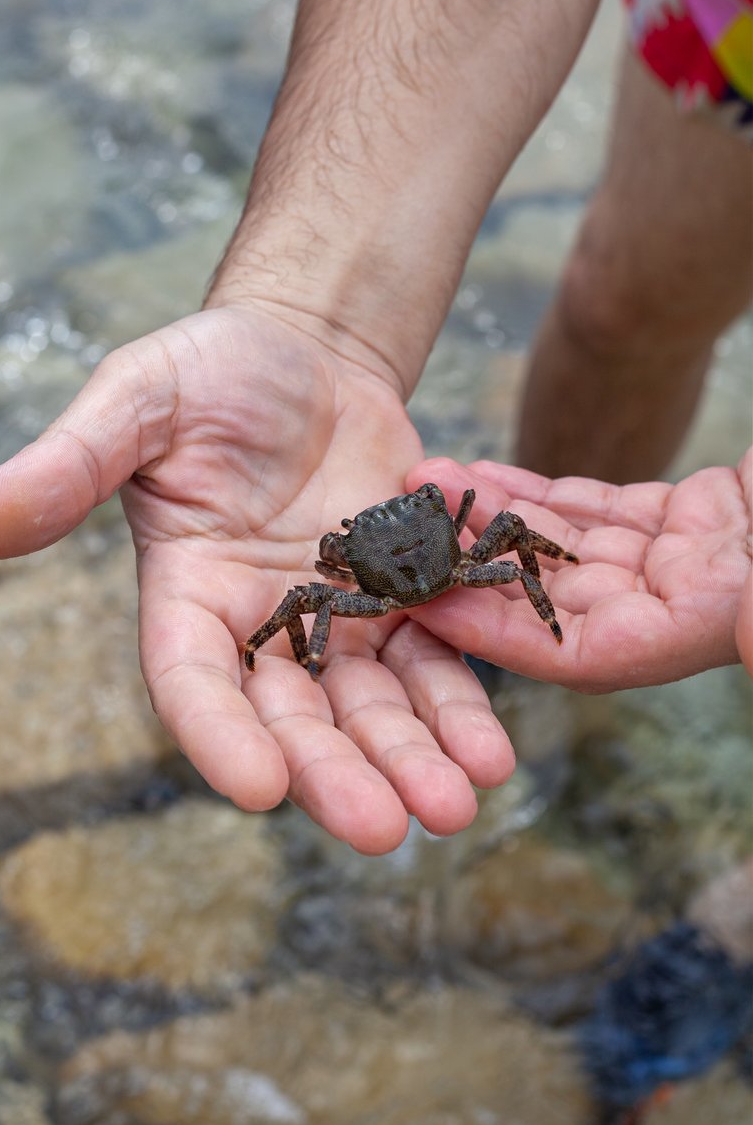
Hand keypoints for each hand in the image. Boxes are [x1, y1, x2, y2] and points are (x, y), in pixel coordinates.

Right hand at [0, 305, 515, 852]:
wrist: (305, 348)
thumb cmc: (207, 370)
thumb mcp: (134, 400)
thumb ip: (68, 463)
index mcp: (185, 591)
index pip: (193, 678)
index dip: (219, 734)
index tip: (258, 789)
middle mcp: (259, 624)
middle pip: (294, 716)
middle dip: (337, 773)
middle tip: (384, 830)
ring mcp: (336, 618)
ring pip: (372, 707)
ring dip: (411, 759)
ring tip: (457, 807)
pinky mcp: (403, 598)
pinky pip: (433, 661)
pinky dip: (460, 708)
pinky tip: (494, 753)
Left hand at [406, 452, 751, 689]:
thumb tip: (752, 643)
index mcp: (694, 634)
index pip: (572, 651)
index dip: (494, 633)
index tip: (427, 603)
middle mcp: (671, 609)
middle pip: (547, 597)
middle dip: (470, 565)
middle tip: (405, 530)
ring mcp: (673, 563)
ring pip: (560, 545)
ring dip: (493, 516)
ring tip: (431, 480)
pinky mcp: (681, 519)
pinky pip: (593, 510)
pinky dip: (539, 494)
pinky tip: (485, 473)